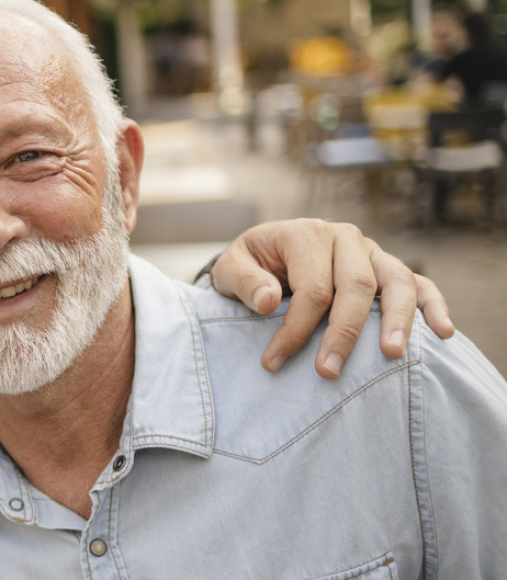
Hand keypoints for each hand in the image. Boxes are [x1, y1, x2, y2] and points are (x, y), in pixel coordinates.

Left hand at [208, 219, 454, 378]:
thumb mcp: (230, 268)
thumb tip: (270, 300)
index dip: (295, 328)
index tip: (275, 362)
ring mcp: (371, 252)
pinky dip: (434, 306)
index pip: (312, 287)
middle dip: (343, 333)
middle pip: (356, 286)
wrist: (263, 254)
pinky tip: (443, 333)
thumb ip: (244, 281)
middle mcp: (344, 237)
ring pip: (396, 282)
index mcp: (306, 233)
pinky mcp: (387, 267)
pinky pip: (419, 284)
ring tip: (392, 355)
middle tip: (328, 371)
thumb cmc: (249, 265)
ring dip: (397, 320)